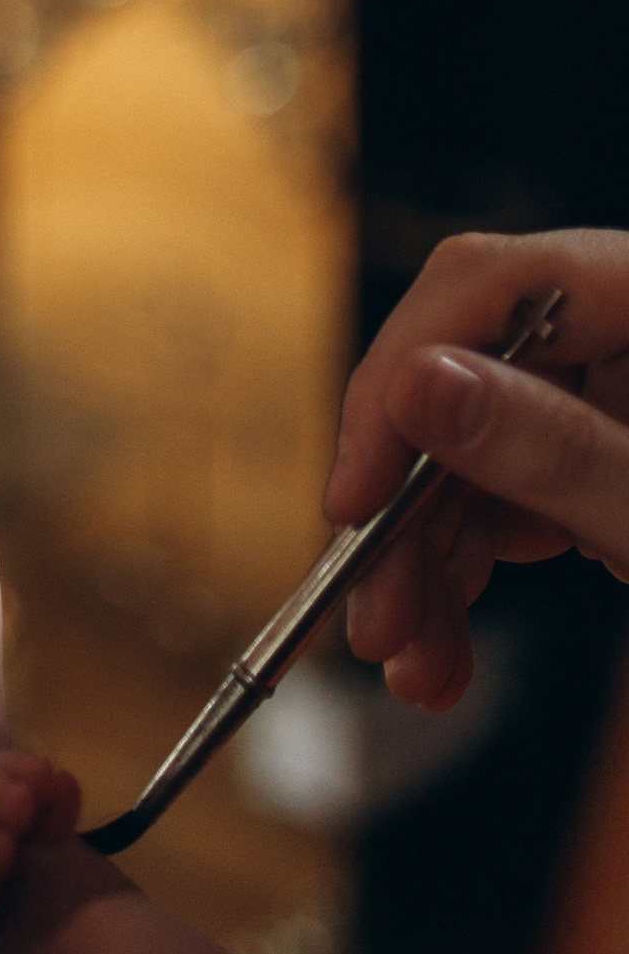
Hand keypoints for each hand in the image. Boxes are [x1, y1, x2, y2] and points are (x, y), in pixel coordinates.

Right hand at [326, 226, 628, 708]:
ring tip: (420, 666)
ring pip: (478, 448)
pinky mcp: (620, 452)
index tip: (352, 496)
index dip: (398, 382)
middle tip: (377, 621)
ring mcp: (625, 393)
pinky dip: (474, 565)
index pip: (485, 287)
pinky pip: (517, 486)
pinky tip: (454, 638)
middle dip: (411, 510)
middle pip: (469, 378)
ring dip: (431, 561)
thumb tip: (422, 386)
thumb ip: (557, 451)